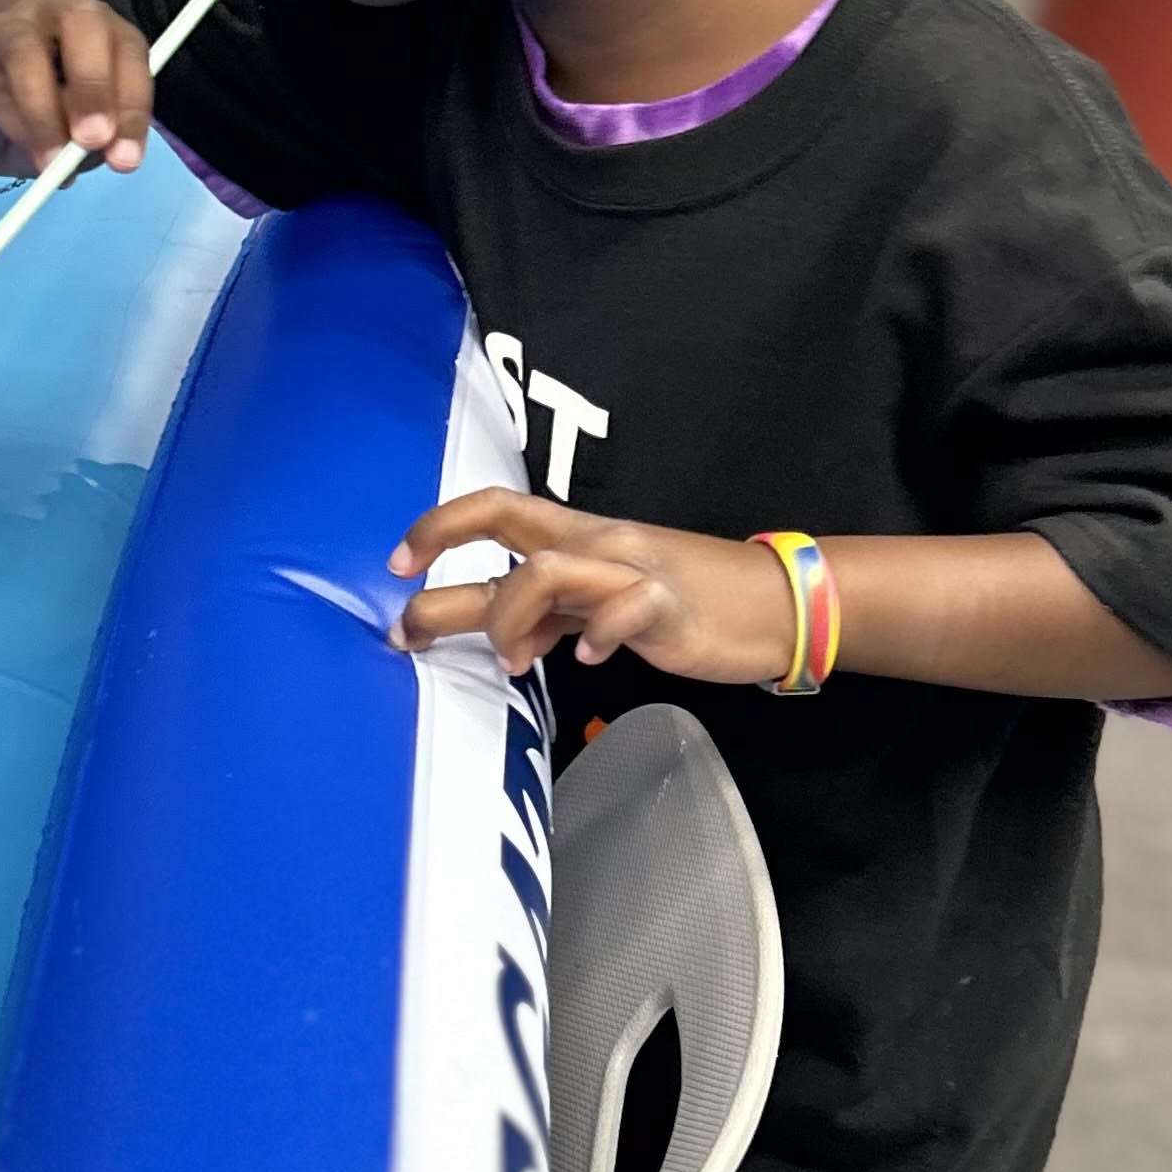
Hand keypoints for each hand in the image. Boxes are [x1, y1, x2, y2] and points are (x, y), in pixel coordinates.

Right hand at [0, 0, 153, 180]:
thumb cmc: (45, 116)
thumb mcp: (81, 131)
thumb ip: (97, 135)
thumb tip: (102, 147)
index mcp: (99, 27)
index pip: (128, 49)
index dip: (133, 103)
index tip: (126, 158)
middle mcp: (55, 14)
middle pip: (81, 22)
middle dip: (93, 84)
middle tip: (95, 140)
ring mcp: (7, 29)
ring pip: (26, 51)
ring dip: (45, 110)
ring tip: (55, 164)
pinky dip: (15, 126)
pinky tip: (24, 154)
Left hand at [388, 491, 792, 682]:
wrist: (772, 603)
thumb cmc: (683, 600)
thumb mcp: (602, 600)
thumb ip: (549, 614)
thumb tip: (497, 638)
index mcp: (576, 536)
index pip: (494, 509)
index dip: (439, 528)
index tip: (399, 566)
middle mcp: (595, 542)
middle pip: (505, 527)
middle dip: (444, 585)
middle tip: (408, 630)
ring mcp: (631, 570)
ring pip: (546, 570)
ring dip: (510, 621)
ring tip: (514, 663)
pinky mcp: (667, 606)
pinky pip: (620, 612)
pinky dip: (596, 639)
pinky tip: (590, 661)